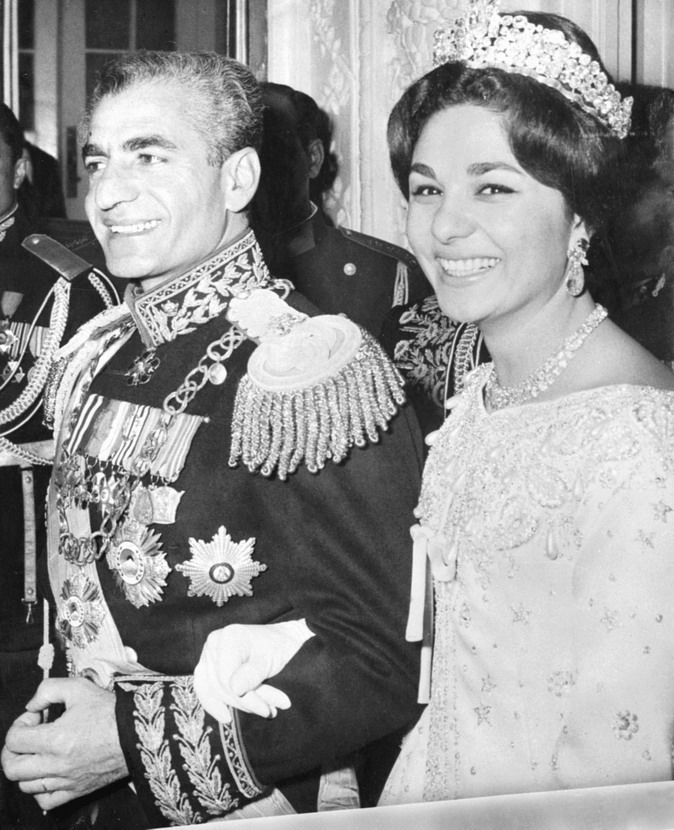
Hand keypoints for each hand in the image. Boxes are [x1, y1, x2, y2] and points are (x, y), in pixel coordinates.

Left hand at [1, 677, 127, 810]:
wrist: (138, 732)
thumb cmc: (111, 712)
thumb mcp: (79, 688)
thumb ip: (48, 690)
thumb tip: (33, 704)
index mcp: (55, 739)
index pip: (14, 740)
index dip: (20, 723)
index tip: (36, 717)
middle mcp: (57, 764)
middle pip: (12, 767)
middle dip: (12, 749)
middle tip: (26, 736)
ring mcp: (65, 780)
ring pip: (25, 785)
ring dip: (25, 767)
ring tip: (38, 752)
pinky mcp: (76, 790)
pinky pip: (45, 800)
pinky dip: (39, 789)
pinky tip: (47, 773)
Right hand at [194, 620, 313, 722]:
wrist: (278, 640)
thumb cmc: (276, 648)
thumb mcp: (270, 660)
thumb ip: (253, 674)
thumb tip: (234, 689)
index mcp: (229, 637)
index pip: (227, 678)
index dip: (245, 698)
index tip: (267, 710)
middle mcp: (214, 644)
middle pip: (220, 686)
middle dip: (246, 702)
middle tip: (270, 711)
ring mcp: (208, 654)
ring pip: (214, 690)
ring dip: (238, 704)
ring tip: (263, 710)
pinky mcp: (208, 666)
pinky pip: (205, 689)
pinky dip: (216, 704)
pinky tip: (226, 717)